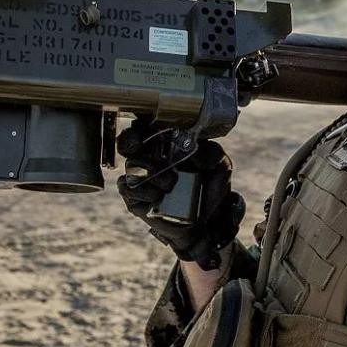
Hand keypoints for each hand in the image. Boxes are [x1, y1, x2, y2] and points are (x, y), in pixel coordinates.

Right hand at [115, 117, 243, 269]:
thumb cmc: (210, 188)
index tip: (146, 126)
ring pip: (131, 165)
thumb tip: (194, 147)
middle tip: (138, 145)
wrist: (207, 223)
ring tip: (170, 184)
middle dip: (130, 140)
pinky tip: (158, 196)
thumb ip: (210, 152)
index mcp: (168, 144)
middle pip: (128, 141)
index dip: (142, 123)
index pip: (147, 126)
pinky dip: (142, 190)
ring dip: (149, 172)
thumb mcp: (219, 166)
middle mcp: (150, 157)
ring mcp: (141, 178)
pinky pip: (127, 188)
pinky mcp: (135, 198)